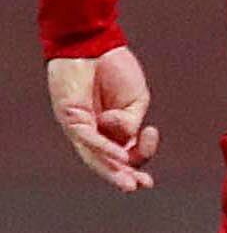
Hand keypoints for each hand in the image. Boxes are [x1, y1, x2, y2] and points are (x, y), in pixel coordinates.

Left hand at [45, 48, 158, 192]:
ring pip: (94, 156)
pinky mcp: (70, 117)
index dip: (137, 167)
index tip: (150, 177)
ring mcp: (80, 127)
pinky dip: (104, 147)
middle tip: (139, 187)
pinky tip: (120, 155)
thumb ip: (132, 122)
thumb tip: (124, 135)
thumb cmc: (115, 69)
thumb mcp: (136, 101)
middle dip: (123, 176)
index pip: (124, 154)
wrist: (96, 45)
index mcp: (112, 129)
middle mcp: (93, 132)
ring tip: (129, 184)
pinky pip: (88, 138)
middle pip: (107, 161)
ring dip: (112, 171)